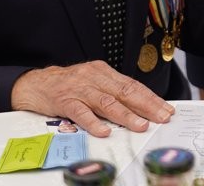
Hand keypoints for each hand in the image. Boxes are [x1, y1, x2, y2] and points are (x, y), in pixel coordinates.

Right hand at [10, 60, 173, 137]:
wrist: (37, 83)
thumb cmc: (69, 85)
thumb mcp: (93, 82)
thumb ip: (112, 92)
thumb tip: (139, 107)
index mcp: (104, 72)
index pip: (132, 85)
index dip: (151, 97)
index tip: (166, 108)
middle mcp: (94, 78)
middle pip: (125, 92)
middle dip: (146, 106)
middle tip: (161, 117)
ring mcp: (80, 89)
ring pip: (106, 102)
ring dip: (126, 115)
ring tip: (140, 125)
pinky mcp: (65, 101)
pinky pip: (81, 112)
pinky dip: (94, 122)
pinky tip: (104, 130)